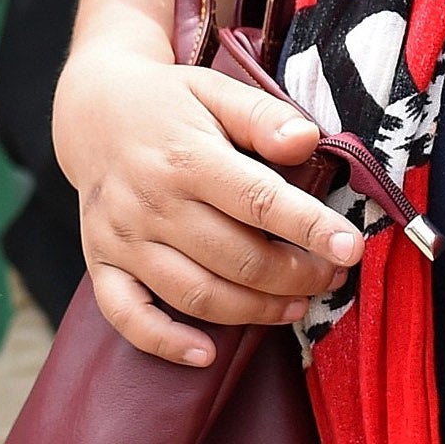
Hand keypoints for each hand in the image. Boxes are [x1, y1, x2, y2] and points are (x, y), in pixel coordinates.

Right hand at [55, 0, 362, 365]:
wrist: (93, 111)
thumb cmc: (171, 103)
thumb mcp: (217, 90)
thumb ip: (263, 116)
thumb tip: (307, 140)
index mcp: (187, 157)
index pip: (259, 201)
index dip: (310, 228)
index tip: (351, 247)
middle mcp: (152, 203)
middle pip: (236, 257)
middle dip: (294, 275)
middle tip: (331, 277)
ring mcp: (123, 238)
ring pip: (195, 293)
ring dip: (253, 310)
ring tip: (297, 306)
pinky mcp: (102, 263)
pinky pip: (127, 315)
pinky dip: (165, 342)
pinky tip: (207, 354)